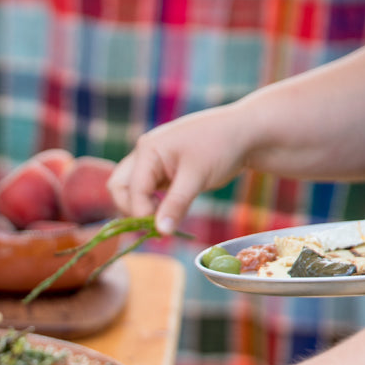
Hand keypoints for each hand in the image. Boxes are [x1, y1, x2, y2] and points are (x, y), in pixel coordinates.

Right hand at [108, 105, 255, 235]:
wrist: (245, 133)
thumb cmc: (222, 147)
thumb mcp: (198, 177)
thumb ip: (176, 204)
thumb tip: (161, 232)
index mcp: (148, 149)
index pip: (132, 190)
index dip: (142, 213)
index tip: (161, 230)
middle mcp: (144, 153)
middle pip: (120, 187)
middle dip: (132, 208)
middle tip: (155, 223)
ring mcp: (152, 161)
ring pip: (130, 190)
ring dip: (141, 207)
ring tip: (164, 217)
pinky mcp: (162, 170)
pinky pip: (146, 190)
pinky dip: (152, 204)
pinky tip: (170, 210)